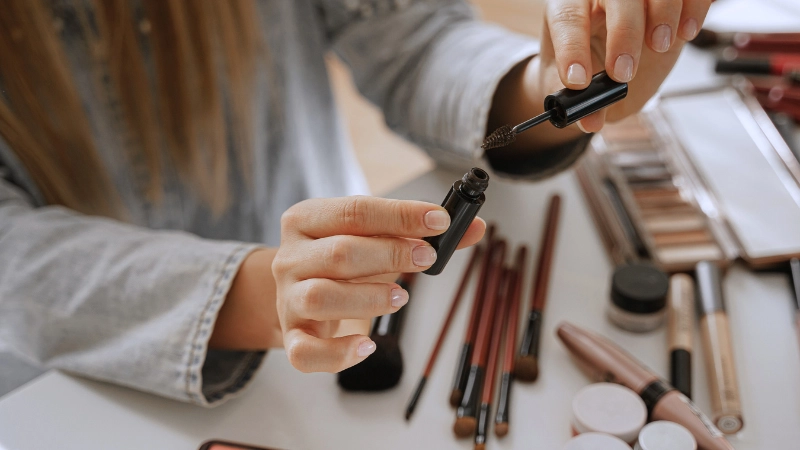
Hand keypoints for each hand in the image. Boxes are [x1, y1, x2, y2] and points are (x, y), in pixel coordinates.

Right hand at [272, 196, 484, 372]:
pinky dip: (339, 353)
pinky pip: (306, 352)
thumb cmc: (341, 262)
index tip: (439, 221)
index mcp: (307, 220)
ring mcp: (288, 299)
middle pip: (340, 253)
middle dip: (390, 254)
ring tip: (400, 297)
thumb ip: (421, 233)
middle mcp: (290, 257)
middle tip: (426, 258)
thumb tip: (475, 227)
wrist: (297, 293)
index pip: (354, 211)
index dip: (400, 216)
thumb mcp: (375, 239)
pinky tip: (368, 346)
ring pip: (322, 297)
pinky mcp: (292, 337)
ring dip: (369, 298)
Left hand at [487, 0, 711, 154]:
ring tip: (659, 45)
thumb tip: (590, 121)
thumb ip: (582, 104)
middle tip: (624, 73)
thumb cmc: (586, 68)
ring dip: (662, 13)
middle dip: (624, 32)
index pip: (567, 18)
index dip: (572, 48)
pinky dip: (693, 7)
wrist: (606, 63)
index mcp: (566, 8)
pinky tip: (686, 32)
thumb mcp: (577, 89)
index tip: (579, 82)